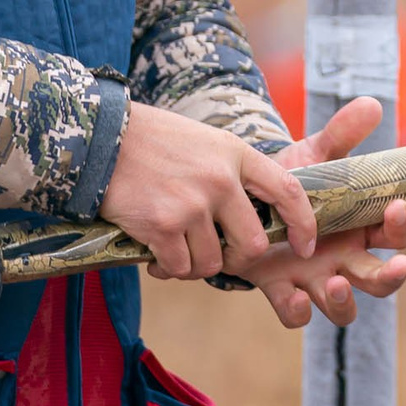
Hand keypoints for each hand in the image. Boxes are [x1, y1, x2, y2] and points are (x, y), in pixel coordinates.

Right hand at [101, 102, 316, 280]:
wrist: (101, 137)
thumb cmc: (152, 140)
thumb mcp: (205, 141)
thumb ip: (231, 172)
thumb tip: (249, 214)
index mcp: (236, 154)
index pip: (288, 192)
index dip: (303, 224)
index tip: (303, 245)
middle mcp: (220, 180)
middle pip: (253, 244)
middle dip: (237, 259)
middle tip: (217, 254)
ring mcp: (192, 205)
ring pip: (213, 263)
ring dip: (195, 265)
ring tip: (177, 248)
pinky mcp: (162, 226)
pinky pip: (179, 267)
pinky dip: (168, 269)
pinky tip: (155, 256)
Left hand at [236, 99, 405, 327]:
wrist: (245, 200)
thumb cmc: (293, 182)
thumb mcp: (316, 156)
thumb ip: (341, 135)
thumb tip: (371, 104)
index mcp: (361, 226)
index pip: (395, 233)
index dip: (403, 224)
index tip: (398, 206)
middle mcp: (345, 258)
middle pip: (381, 280)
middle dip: (392, 275)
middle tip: (400, 265)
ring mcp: (315, 278)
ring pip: (345, 308)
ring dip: (345, 301)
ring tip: (335, 283)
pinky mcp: (282, 288)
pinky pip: (296, 314)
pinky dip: (298, 311)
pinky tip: (295, 295)